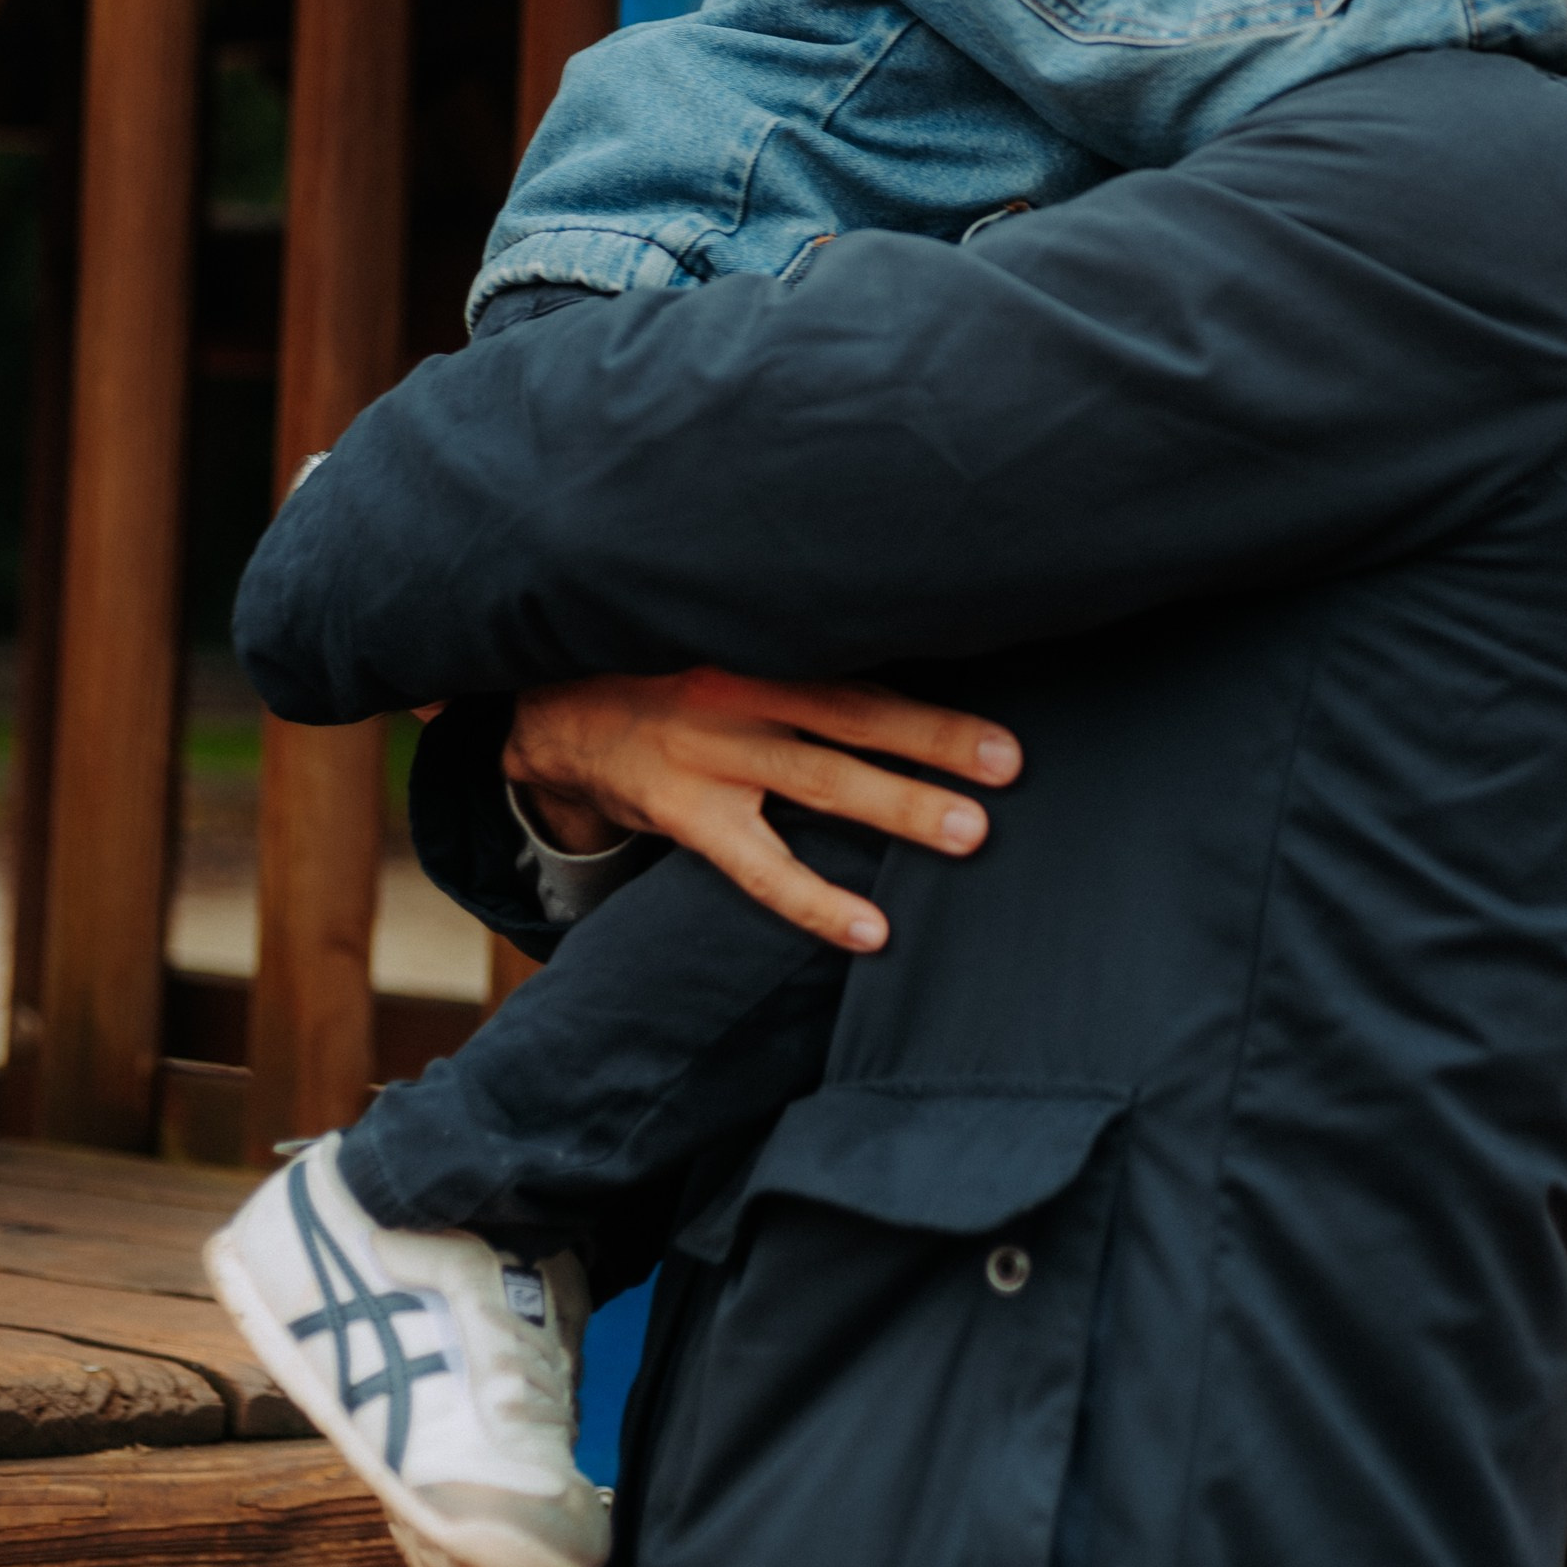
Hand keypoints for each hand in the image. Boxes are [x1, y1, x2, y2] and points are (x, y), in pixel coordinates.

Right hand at [502, 668, 1022, 953]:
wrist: (556, 715)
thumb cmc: (668, 671)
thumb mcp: (723, 636)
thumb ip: (794, 645)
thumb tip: (907, 644)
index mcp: (757, 641)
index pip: (856, 658)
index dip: (926, 677)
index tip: (993, 694)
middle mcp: (739, 691)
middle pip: (853, 713)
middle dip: (934, 738)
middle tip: (1009, 763)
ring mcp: (711, 755)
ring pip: (821, 781)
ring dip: (899, 805)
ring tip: (969, 831)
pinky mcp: (686, 815)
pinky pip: (762, 867)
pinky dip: (818, 901)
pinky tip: (872, 930)